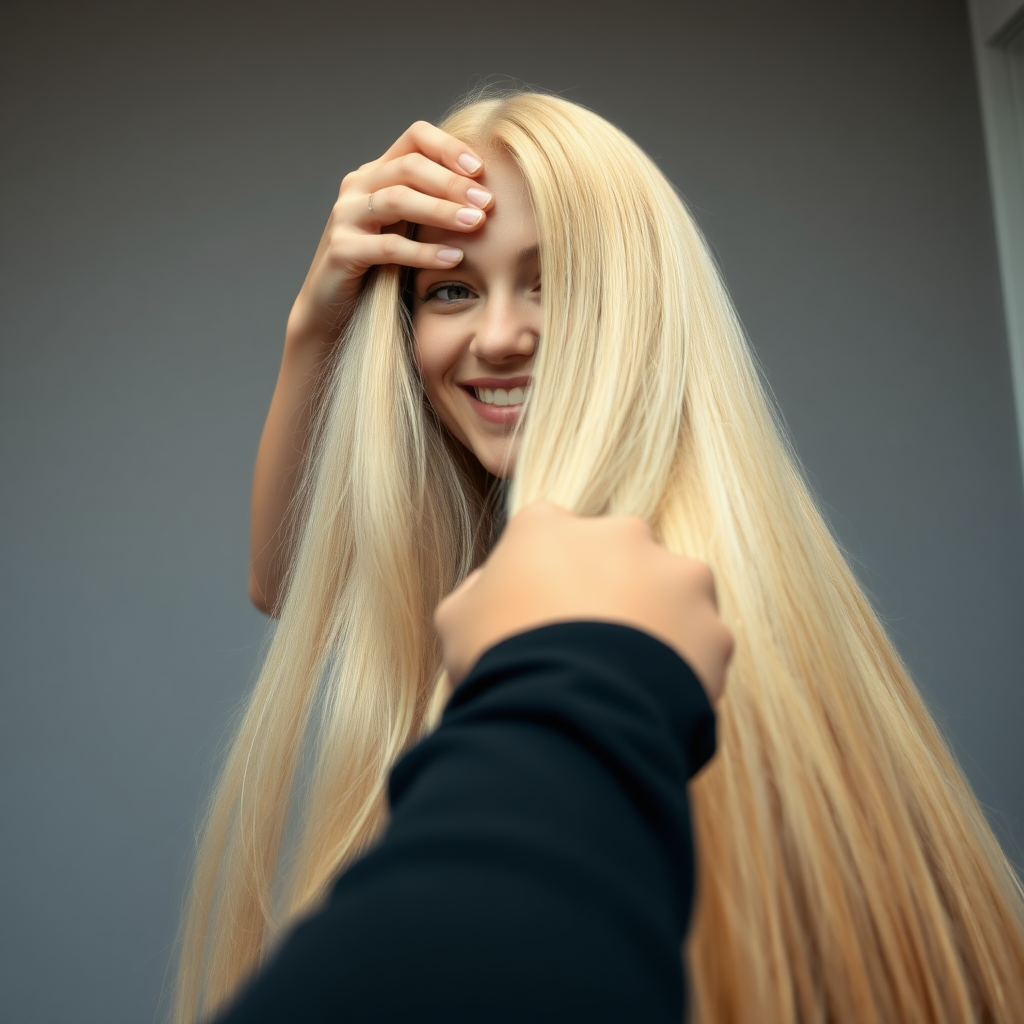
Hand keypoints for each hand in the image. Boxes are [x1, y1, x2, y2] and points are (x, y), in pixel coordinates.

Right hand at [286, 121, 493, 345]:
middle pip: (409, 166)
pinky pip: (389, 246)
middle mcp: (357, 186)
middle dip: (453, 183)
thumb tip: (489, 193)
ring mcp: (345, 216)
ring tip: (476, 224)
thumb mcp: (408, 229)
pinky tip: (453, 258)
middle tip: (488, 202)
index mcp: (376, 172)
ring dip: (441, 210)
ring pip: (397, 199)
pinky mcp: (341, 250)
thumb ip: (433, 206)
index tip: (482, 169)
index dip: (450, 147)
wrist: (333, 310)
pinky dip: (424, 252)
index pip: (416, 138)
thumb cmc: (379, 270)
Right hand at [433, 501, 734, 704]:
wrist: (568, 715)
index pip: (547, 535)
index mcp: (549, 527)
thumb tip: (487, 591)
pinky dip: (685, 666)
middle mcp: (619, 534)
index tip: (541, 614)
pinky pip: (701, 643)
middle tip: (590, 646)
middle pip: (617, 555)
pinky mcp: (711, 625)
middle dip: (609, 590)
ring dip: (655, 622)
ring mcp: (674, 575)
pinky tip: (654, 698)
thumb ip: (476, 593)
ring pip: (670, 593)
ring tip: (627, 677)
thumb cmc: (500, 662)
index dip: (545, 576)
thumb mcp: (455, 622)